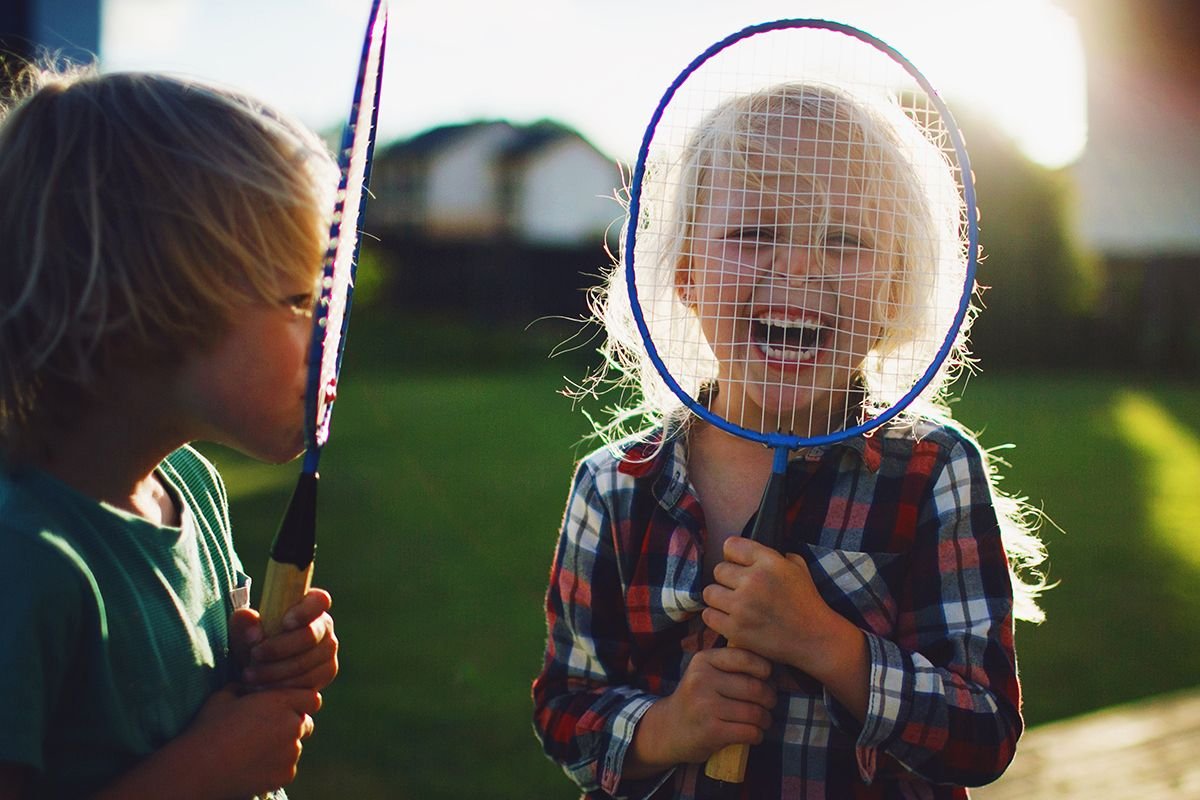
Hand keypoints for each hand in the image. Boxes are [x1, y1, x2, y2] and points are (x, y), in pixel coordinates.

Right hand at [186, 685, 319, 795]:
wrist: (199, 768)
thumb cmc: (209, 728)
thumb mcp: (225, 696)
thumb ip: (246, 687)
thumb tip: (251, 686)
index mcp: (281, 702)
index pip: (312, 699)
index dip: (300, 702)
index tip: (284, 708)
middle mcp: (292, 725)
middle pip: (305, 723)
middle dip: (291, 725)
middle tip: (265, 731)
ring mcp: (291, 752)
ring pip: (294, 747)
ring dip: (282, 747)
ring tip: (252, 751)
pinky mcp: (285, 775)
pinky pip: (286, 768)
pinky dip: (275, 768)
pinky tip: (251, 766)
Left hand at [231, 588, 338, 690]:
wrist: (259, 669)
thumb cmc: (253, 643)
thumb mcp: (242, 634)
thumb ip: (243, 624)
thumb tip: (247, 616)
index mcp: (309, 605)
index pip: (319, 601)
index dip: (306, 611)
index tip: (285, 623)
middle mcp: (323, 626)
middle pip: (310, 635)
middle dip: (280, 648)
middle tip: (254, 655)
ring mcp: (328, 650)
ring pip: (307, 661)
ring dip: (276, 671)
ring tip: (250, 675)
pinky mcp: (327, 671)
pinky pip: (309, 681)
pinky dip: (284, 685)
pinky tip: (264, 687)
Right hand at [626, 647, 775, 776]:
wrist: (668, 728)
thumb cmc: (696, 698)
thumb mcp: (705, 672)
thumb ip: (731, 664)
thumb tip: (773, 666)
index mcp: (703, 660)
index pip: (745, 658)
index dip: (765, 669)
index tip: (767, 678)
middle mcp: (701, 680)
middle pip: (755, 688)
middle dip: (770, 698)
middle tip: (769, 704)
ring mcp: (705, 706)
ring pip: (754, 712)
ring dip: (765, 719)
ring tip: (763, 720)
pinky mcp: (711, 731)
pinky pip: (749, 732)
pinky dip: (757, 735)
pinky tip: (753, 734)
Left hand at [702, 537, 867, 716]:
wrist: (814, 638)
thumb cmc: (807, 602)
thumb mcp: (797, 567)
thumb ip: (775, 554)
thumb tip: (752, 553)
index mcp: (769, 562)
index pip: (731, 546)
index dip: (733, 555)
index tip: (738, 565)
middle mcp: (753, 580)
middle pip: (718, 570)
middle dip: (727, 579)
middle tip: (739, 589)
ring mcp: (742, 606)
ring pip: (710, 592)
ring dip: (719, 598)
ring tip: (732, 604)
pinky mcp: (735, 629)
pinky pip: (708, 615)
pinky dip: (716, 616)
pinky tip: (728, 618)